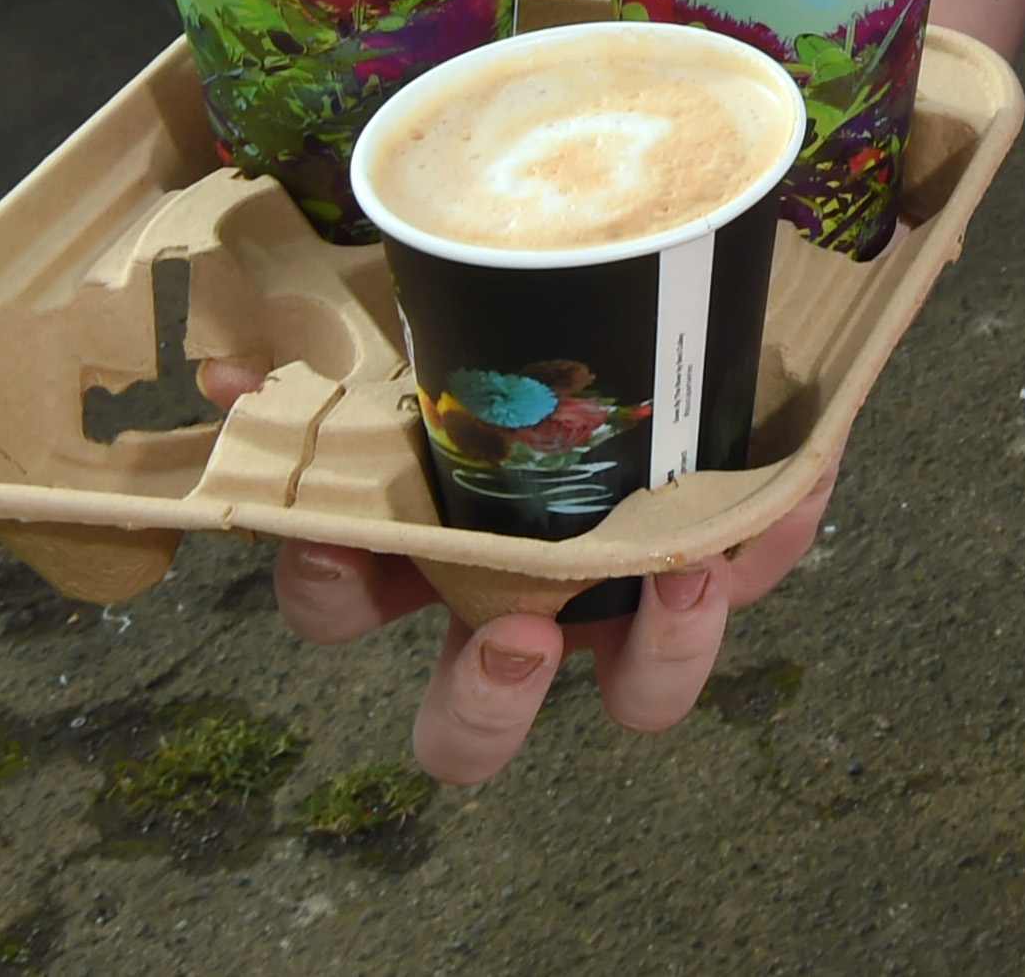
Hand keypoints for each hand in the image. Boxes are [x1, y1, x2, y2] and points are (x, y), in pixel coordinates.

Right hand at [210, 363, 836, 783]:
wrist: (661, 298)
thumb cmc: (521, 350)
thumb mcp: (426, 342)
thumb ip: (335, 359)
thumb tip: (225, 378)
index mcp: (427, 559)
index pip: (342, 610)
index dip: (328, 590)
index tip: (338, 543)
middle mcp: (523, 606)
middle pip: (474, 726)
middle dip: (484, 706)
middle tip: (517, 637)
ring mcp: (630, 598)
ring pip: (643, 692)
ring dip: (663, 656)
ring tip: (681, 579)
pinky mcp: (735, 552)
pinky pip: (766, 557)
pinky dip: (781, 524)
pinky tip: (799, 475)